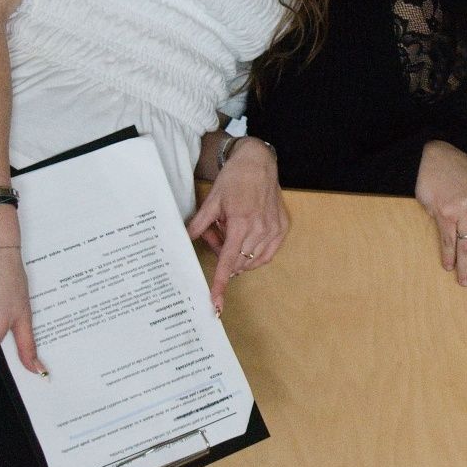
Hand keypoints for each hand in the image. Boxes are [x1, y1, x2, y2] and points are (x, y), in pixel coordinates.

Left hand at [187, 137, 287, 311]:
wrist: (258, 163)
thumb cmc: (234, 179)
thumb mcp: (212, 200)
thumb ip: (200, 223)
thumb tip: (185, 240)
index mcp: (240, 222)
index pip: (228, 261)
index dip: (220, 283)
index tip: (216, 302)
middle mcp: (259, 228)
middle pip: (237, 261)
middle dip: (223, 256)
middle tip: (215, 235)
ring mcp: (273, 229)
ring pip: (252, 260)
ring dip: (238, 256)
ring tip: (230, 233)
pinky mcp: (282, 228)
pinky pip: (267, 254)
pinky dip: (254, 256)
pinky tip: (246, 242)